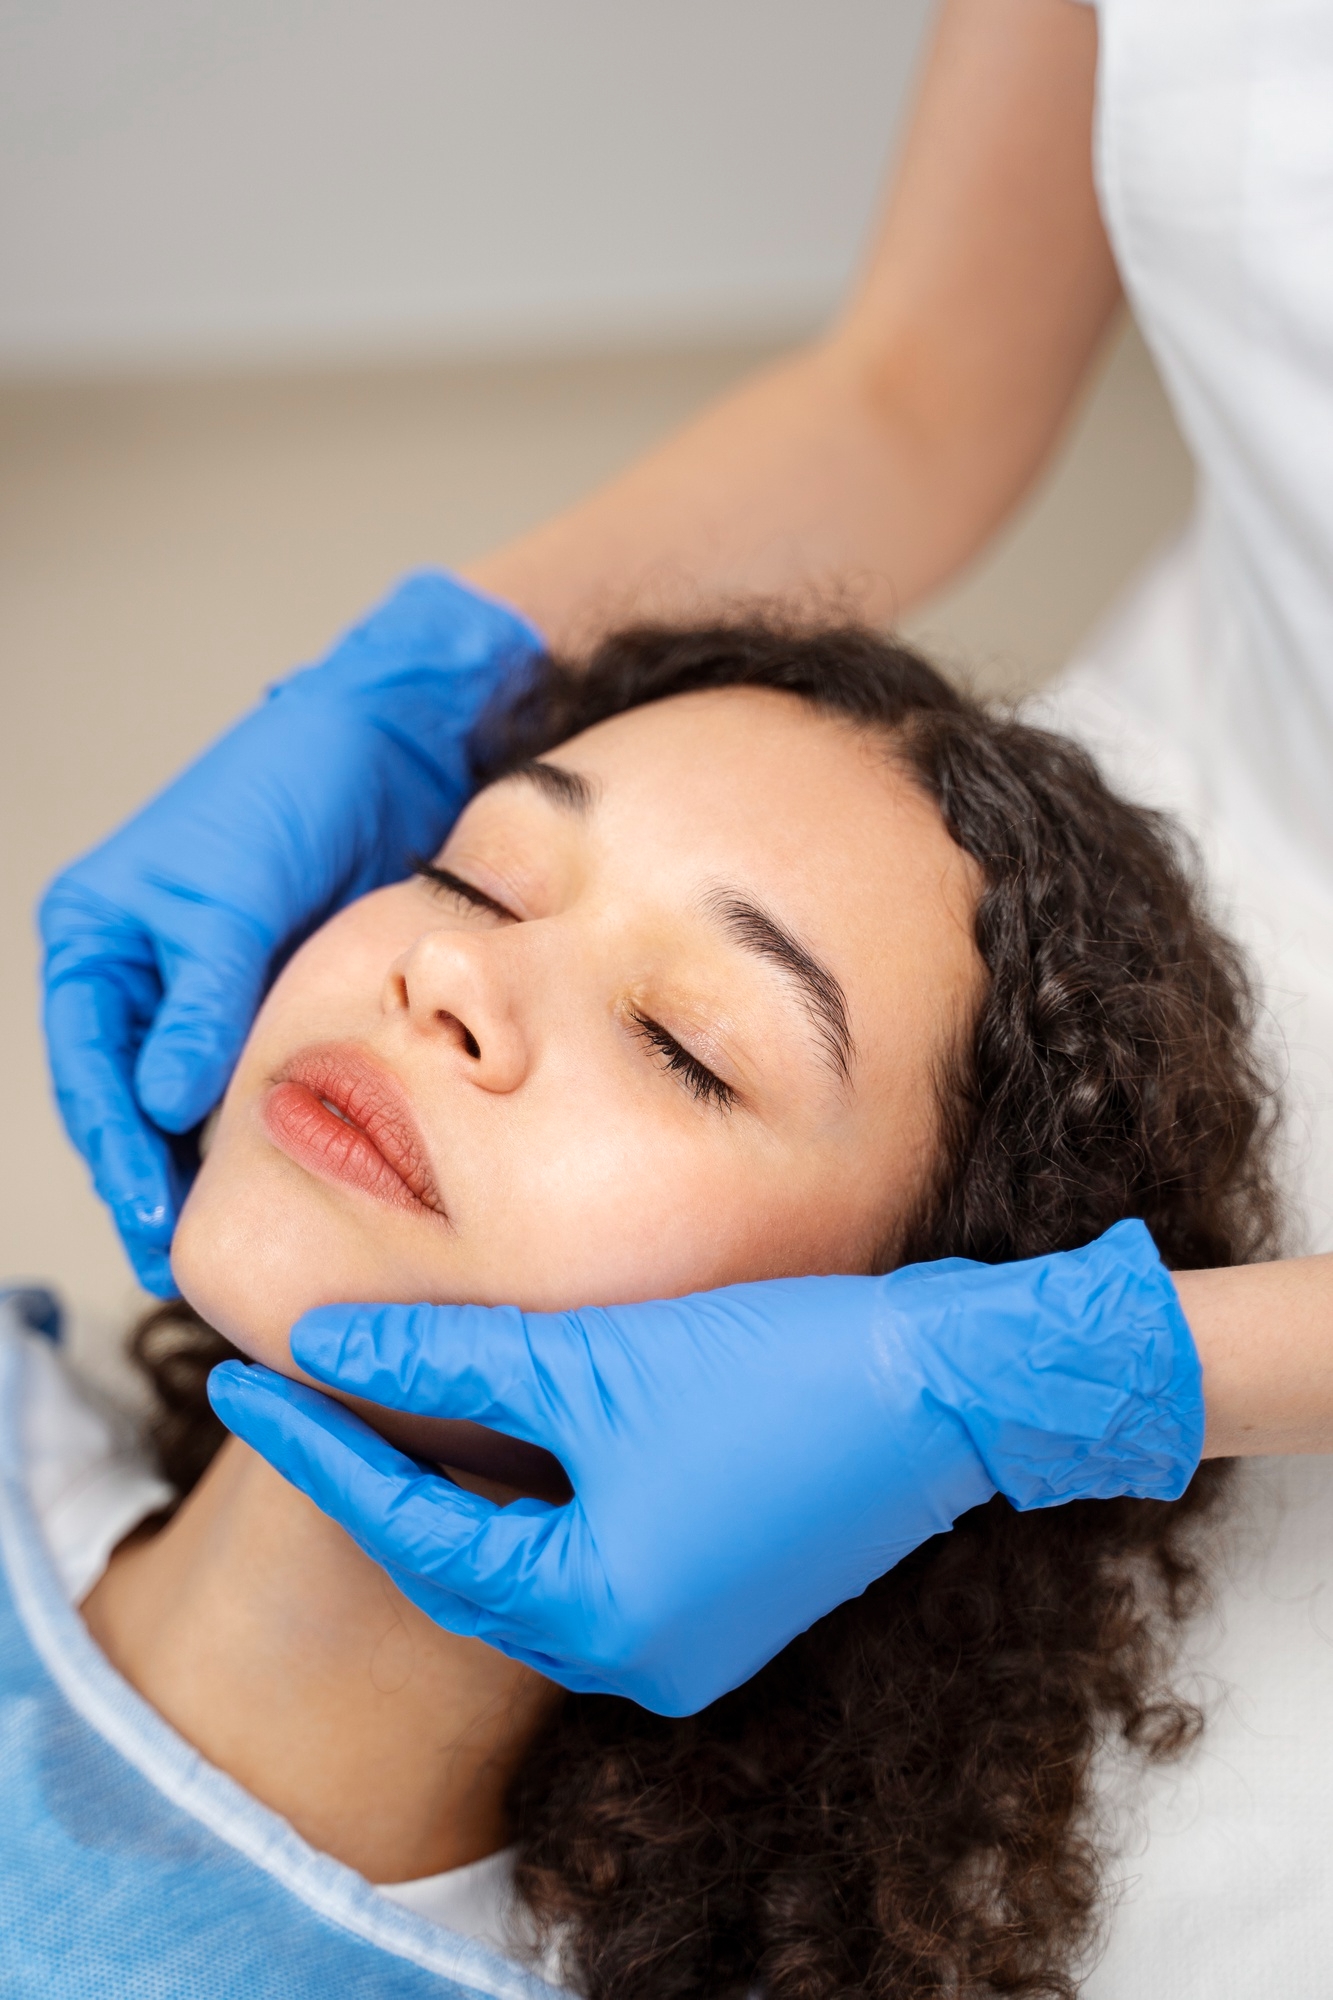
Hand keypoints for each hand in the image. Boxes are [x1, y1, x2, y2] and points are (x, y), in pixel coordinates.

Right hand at [39, 573, 541, 1291]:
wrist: (393, 743)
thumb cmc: (296, 787)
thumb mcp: (236, 892)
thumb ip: (201, 997)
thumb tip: (162, 1105)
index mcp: (98, 935)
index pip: (89, 1064)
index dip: (116, 1149)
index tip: (151, 1221)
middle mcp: (140, 970)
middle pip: (128, 1100)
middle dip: (152, 1182)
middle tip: (182, 1265)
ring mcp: (206, 990)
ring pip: (190, 1104)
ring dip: (205, 1172)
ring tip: (232, 1245)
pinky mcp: (274, 998)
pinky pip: (253, 1083)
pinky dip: (260, 1135)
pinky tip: (283, 1188)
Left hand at [210, 1219, 1202, 1715]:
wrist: (954, 1386)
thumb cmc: (781, 1372)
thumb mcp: (592, 1362)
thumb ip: (446, 1361)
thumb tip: (321, 1347)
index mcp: (591, 1615)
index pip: (408, 1532)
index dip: (317, 1448)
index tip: (237, 1379)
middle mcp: (633, 1655)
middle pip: (462, 1562)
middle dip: (377, 1473)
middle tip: (297, 1388)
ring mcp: (685, 1639)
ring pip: (525, 1561)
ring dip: (456, 1486)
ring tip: (384, 1402)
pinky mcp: (724, 1600)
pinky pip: (591, 1557)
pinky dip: (537, 1497)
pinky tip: (509, 1431)